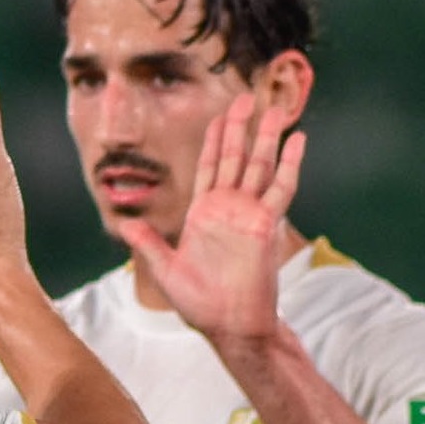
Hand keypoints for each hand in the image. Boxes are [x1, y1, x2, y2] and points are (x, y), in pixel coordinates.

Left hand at [118, 94, 305, 343]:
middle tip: (246, 97)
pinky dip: (291, 164)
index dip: (213, 140)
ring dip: (266, 138)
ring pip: (260, 166)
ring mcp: (249, 214)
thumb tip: (126, 223)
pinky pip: (281, 189)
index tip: (219, 115)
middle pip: (235, 157)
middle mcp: (228, 208)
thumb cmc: (199, 304)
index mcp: (203, 213)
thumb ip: (148, 243)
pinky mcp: (267, 225)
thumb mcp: (166, 269)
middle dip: (240, 128)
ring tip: (275, 109)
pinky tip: (298, 141)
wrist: (229, 326)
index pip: (208, 166)